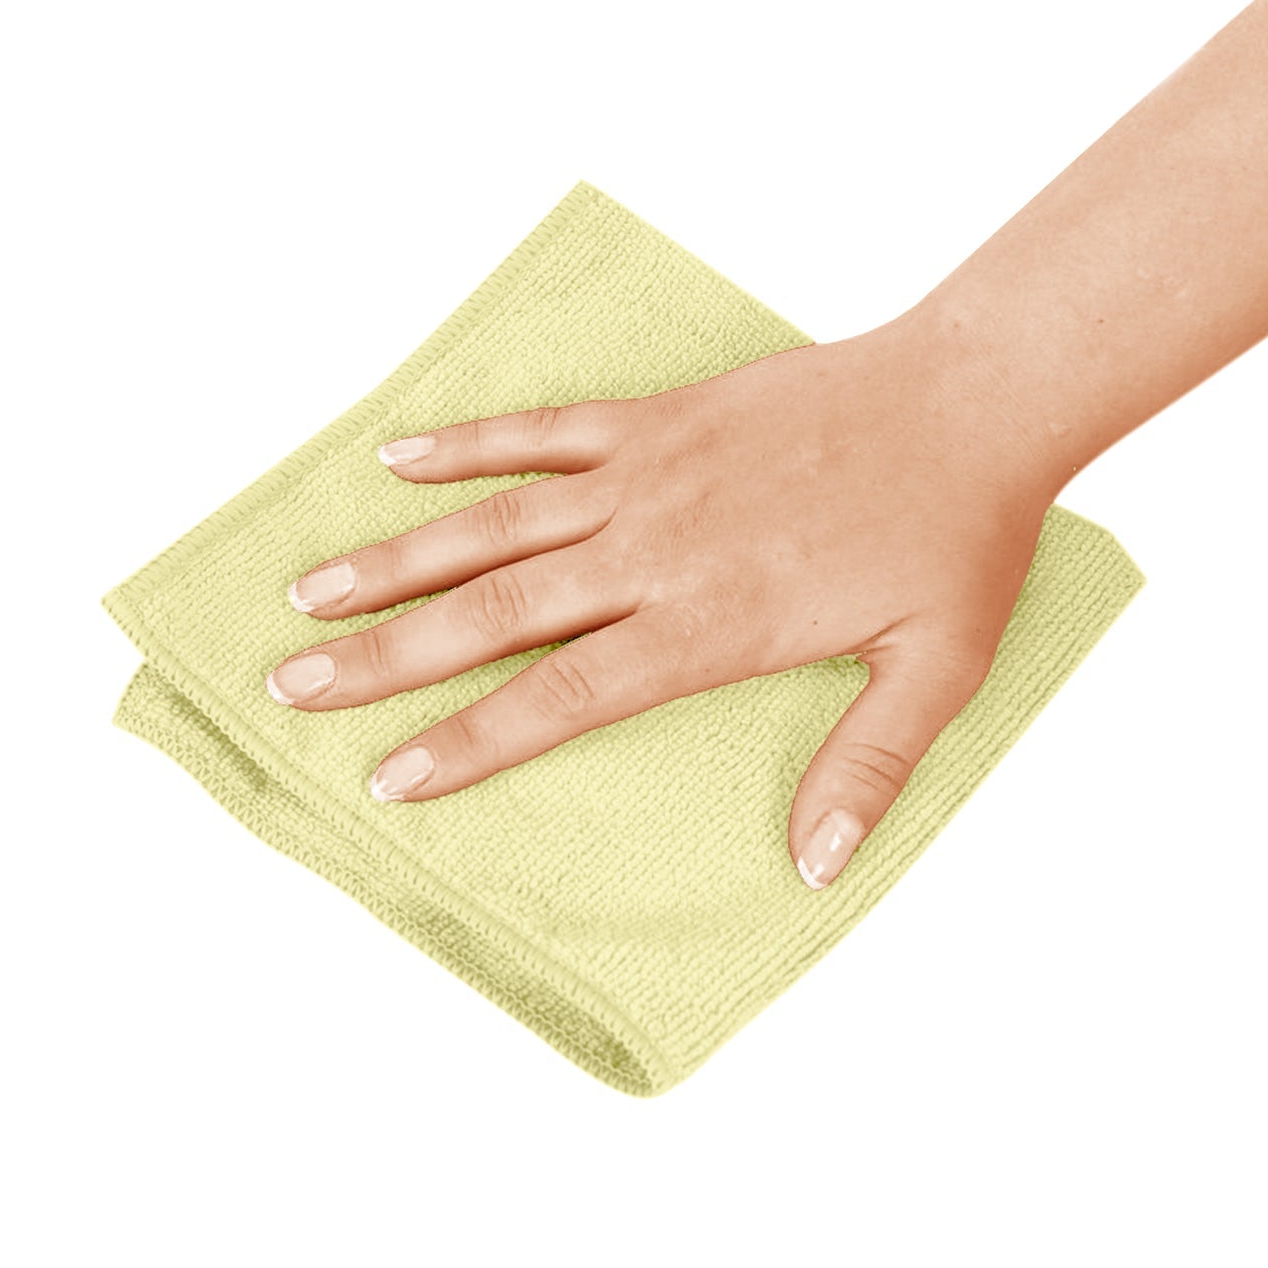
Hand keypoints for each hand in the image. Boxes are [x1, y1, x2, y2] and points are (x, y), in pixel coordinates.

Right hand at [264, 312, 1061, 889]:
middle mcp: (658, 550)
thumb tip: (815, 868)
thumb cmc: (957, 535)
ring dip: (398, 559)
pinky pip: (544, 431)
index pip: (564, 696)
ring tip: (313, 590)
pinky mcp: (660, 418)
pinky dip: (470, 445)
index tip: (391, 774)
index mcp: (713, 623)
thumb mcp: (935, 670)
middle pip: (496, 613)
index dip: (470, 739)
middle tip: (296, 684)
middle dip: (388, 657)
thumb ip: (867, 768)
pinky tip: (402, 459)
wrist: (972, 400)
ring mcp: (650, 474)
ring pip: (496, 524)